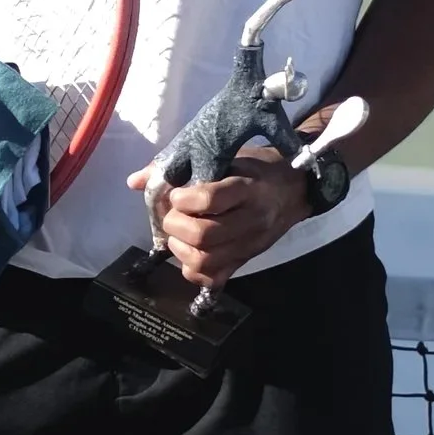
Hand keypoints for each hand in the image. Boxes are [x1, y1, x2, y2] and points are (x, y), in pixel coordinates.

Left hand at [128, 137, 308, 288]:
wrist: (297, 188)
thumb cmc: (259, 167)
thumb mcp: (229, 156)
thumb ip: (185, 166)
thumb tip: (135, 181)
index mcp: (247, 188)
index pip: (209, 200)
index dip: (182, 199)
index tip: (178, 194)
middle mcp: (251, 220)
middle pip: (203, 235)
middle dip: (176, 226)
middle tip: (174, 216)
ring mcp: (250, 244)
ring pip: (205, 261)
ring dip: (181, 249)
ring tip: (179, 234)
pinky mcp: (246, 260)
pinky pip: (213, 279)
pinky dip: (193, 269)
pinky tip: (190, 251)